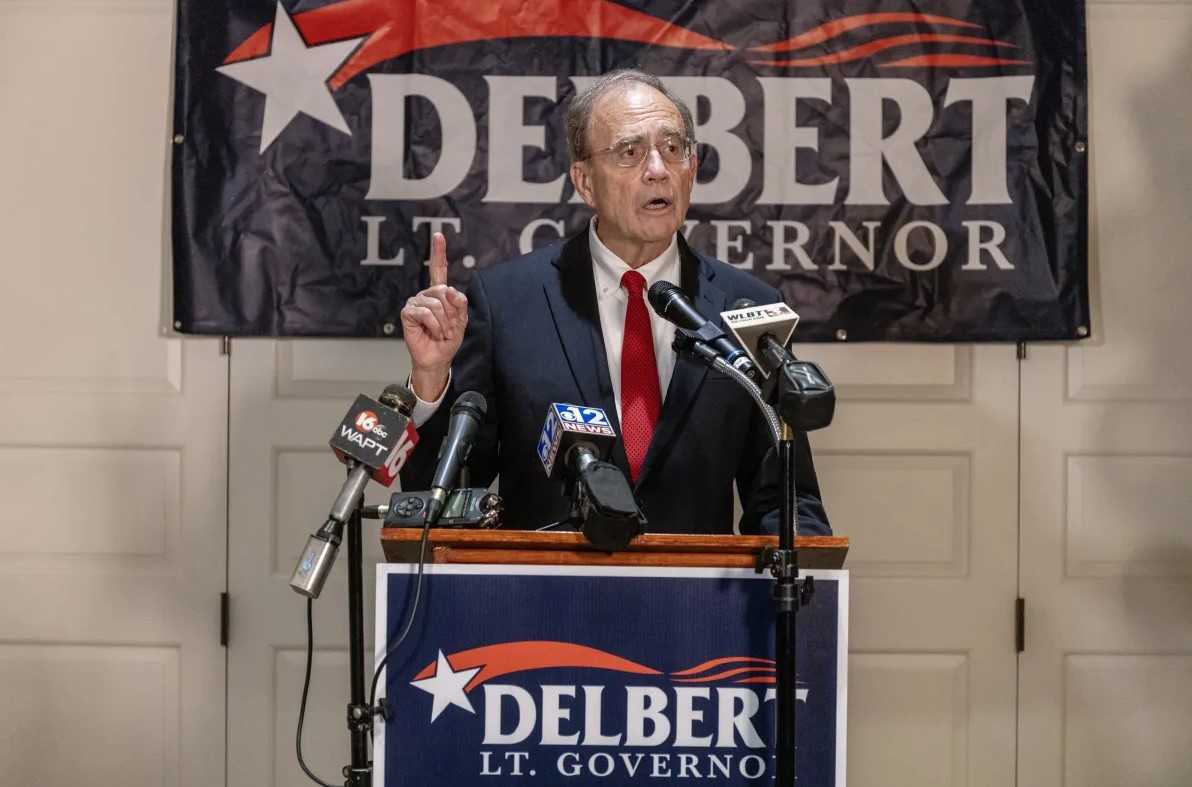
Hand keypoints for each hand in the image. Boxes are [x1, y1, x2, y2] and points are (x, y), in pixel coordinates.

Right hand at [400, 232, 467, 399]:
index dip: (438, 252)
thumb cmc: (448, 339)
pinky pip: (425, 313)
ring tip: (442, 333)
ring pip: (436, 304)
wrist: (438, 357)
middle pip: (443, 291)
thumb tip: (449, 289)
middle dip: (451, 313)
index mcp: (439, 293)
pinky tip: (433, 333)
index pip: (438, 269)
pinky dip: (434, 325)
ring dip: (444, 323)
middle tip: (449, 328)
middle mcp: (426, 295)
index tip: (438, 235)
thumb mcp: (461, 320)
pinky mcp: (408, 313)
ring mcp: (415, 302)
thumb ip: (459, 303)